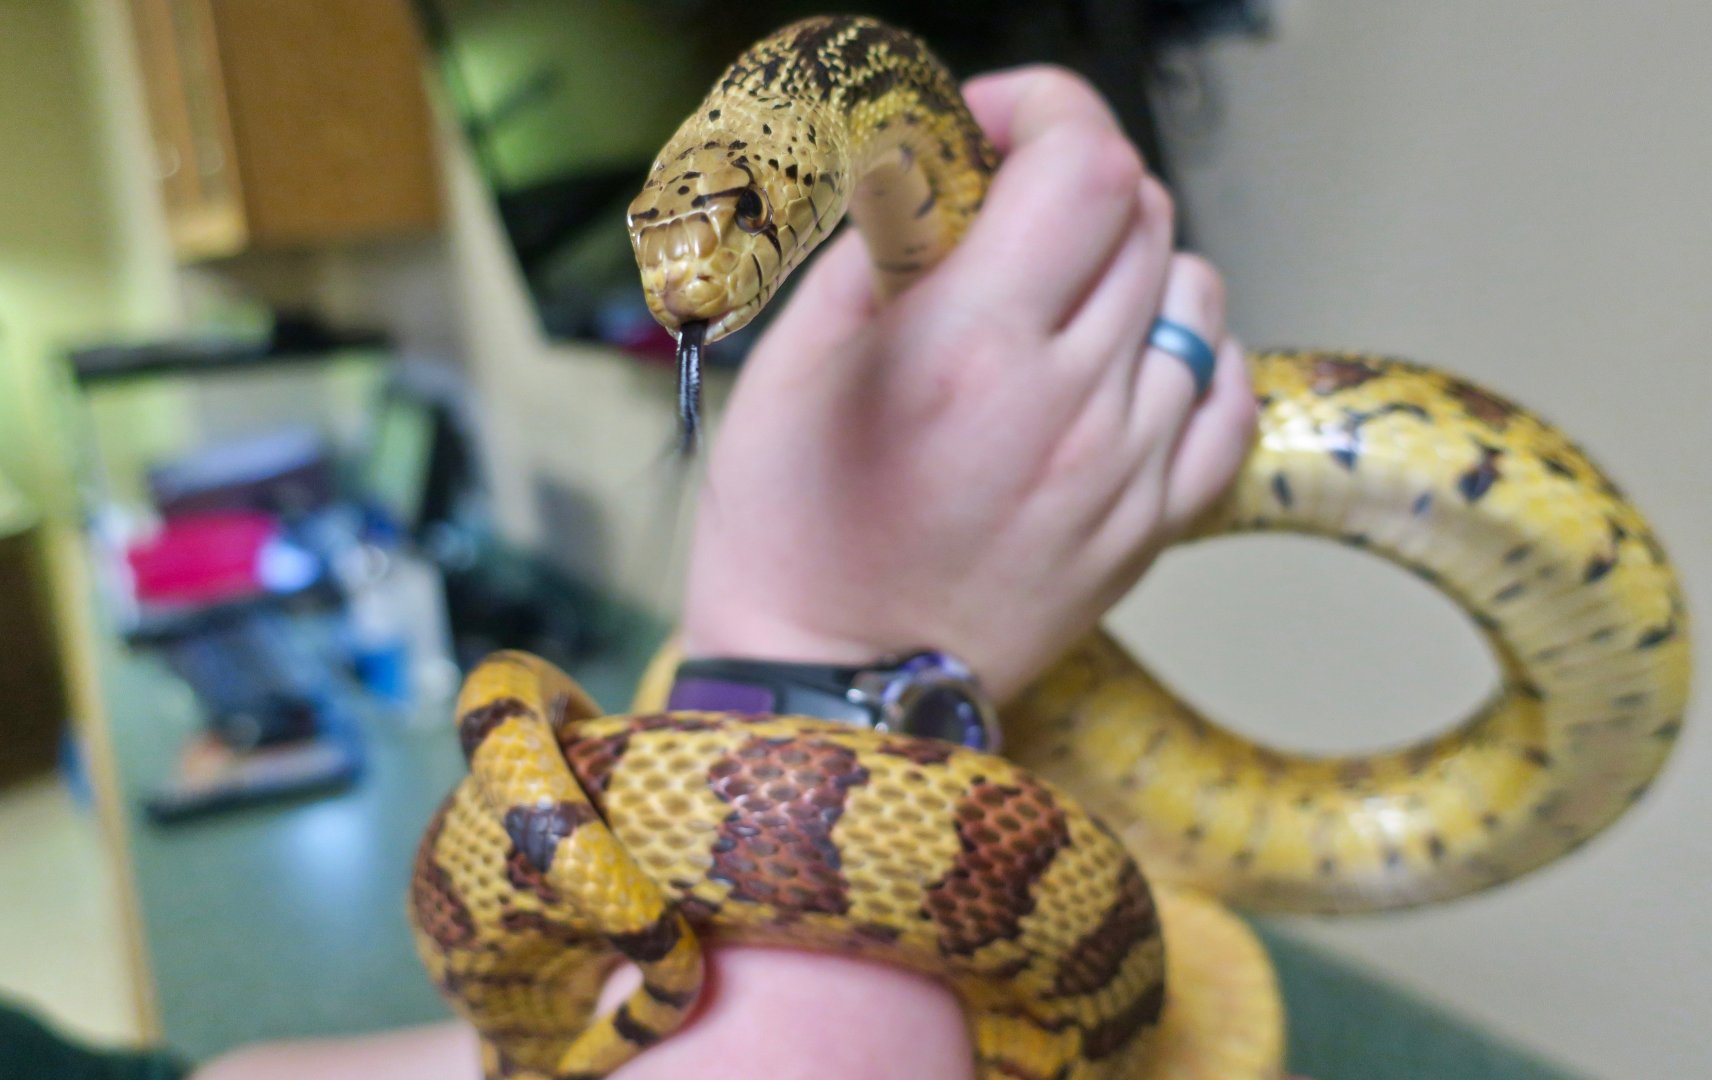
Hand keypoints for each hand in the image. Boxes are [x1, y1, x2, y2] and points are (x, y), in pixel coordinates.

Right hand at [681, 66, 1254, 701]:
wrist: (837, 687)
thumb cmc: (792, 532)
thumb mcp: (794, 362)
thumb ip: (879, 241)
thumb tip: (933, 159)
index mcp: (971, 350)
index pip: (1084, 163)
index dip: (1044, 110)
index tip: (990, 129)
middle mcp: (1071, 402)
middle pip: (1143, 214)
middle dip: (1072, 183)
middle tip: (1004, 215)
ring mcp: (1127, 468)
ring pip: (1196, 291)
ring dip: (1130, 264)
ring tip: (1058, 299)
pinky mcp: (1153, 525)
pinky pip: (1227, 395)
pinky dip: (1188, 353)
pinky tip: (1121, 365)